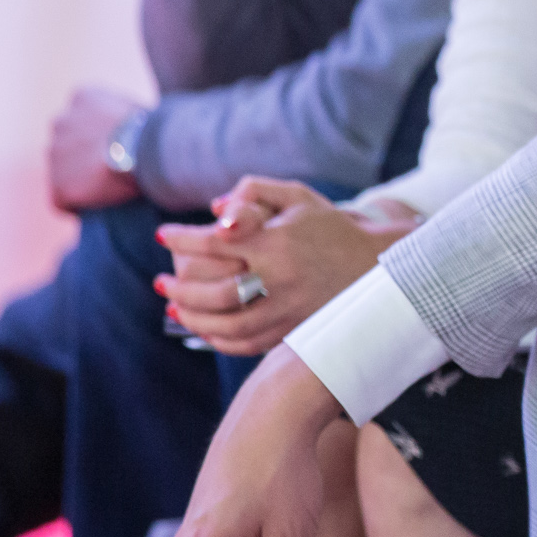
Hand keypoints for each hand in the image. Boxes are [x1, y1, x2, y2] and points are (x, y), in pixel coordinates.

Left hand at [46, 86, 143, 213]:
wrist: (144, 150)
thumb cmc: (154, 130)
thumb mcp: (139, 109)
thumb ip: (124, 116)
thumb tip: (135, 134)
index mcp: (82, 97)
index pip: (83, 115)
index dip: (99, 134)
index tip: (116, 147)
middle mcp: (60, 121)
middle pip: (67, 142)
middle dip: (83, 154)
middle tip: (112, 168)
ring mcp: (55, 155)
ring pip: (63, 171)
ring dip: (80, 179)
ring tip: (108, 190)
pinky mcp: (58, 188)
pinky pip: (63, 200)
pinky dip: (78, 205)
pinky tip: (101, 207)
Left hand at [155, 178, 414, 357]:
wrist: (376, 265)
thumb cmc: (329, 227)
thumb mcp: (297, 197)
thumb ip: (254, 192)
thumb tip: (215, 210)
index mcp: (277, 242)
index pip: (213, 241)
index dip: (180, 238)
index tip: (161, 235)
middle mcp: (281, 279)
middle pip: (214, 292)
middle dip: (178, 289)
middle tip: (160, 283)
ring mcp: (289, 309)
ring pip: (228, 325)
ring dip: (193, 319)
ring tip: (174, 308)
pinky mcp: (295, 329)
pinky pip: (249, 344)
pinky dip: (220, 340)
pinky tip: (204, 330)